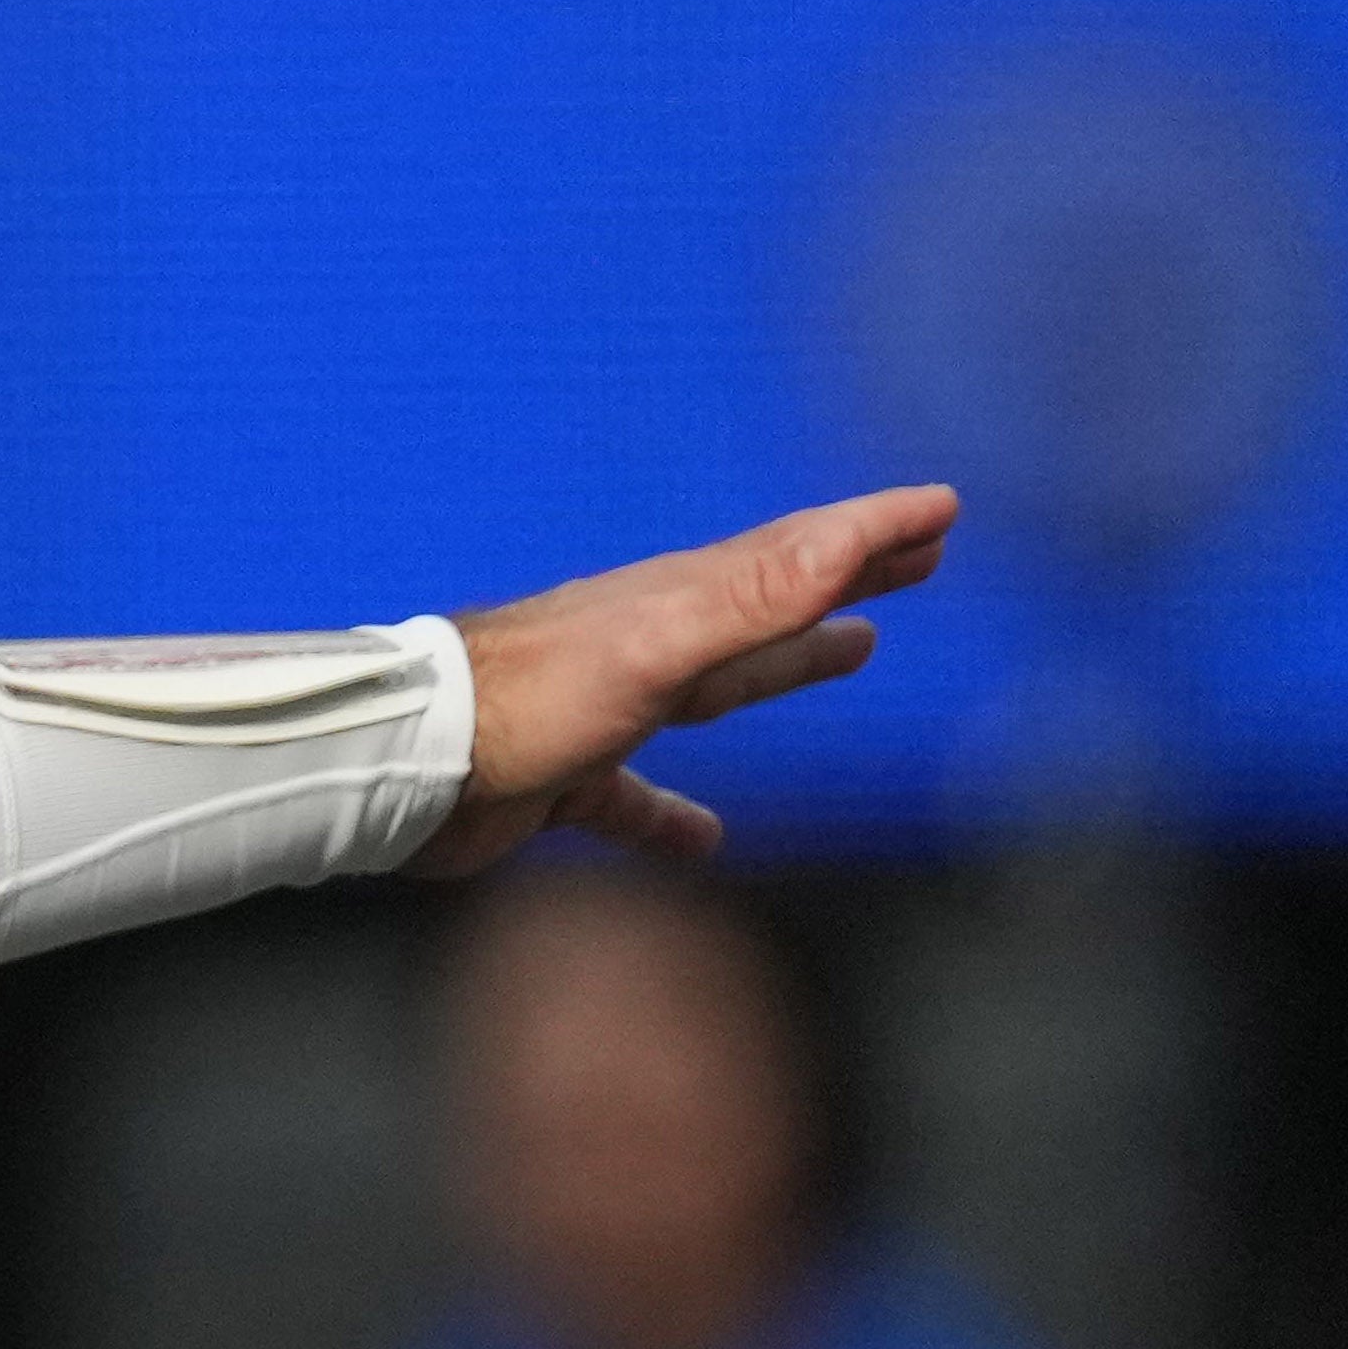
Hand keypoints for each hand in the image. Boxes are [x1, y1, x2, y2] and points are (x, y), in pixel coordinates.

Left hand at [427, 487, 951, 876]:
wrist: (406, 768)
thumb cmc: (524, 700)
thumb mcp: (657, 643)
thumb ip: (751, 599)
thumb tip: (846, 540)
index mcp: (674, 606)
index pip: (793, 555)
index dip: (870, 530)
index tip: (941, 507)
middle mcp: (647, 647)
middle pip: (769, 606)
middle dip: (845, 578)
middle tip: (917, 559)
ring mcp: (607, 713)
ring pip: (719, 688)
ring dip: (785, 669)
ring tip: (851, 653)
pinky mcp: (565, 781)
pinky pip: (636, 802)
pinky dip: (674, 818)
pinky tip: (707, 840)